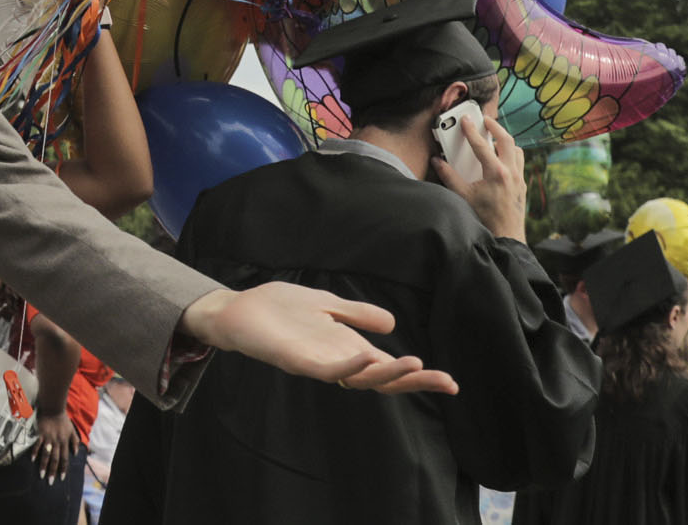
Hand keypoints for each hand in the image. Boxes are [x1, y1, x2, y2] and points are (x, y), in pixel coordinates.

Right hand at [32, 409, 79, 482]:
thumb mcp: (72, 430)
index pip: (65, 458)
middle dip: (53, 471)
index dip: (63, 469)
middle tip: (50, 482)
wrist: (53, 408)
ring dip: (44, 465)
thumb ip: (75, 441)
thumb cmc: (63, 419)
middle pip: (55, 459)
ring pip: (46, 454)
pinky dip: (35, 452)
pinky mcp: (41, 434)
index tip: (61, 478)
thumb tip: (76, 453)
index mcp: (65, 442)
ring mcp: (49, 438)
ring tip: (41, 475)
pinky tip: (32, 460)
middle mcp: (57, 442)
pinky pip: (38, 445)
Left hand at [182, 283, 458, 396]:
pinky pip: (326, 370)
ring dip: (387, 374)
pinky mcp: (295, 361)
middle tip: (446, 382)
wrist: (236, 308)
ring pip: (358, 378)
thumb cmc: (278, 309)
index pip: (388, 367)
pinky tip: (367, 357)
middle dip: (414, 381)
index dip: (418, 375)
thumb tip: (391, 323)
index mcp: (346, 349)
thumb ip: (356, 315)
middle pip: (381, 379)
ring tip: (415, 364)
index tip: (450, 382)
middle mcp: (335, 361)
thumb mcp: (326, 305)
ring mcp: (316, 363)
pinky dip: (348, 366)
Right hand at [430, 111, 527, 241]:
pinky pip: (519, 162)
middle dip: (495, 127)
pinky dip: (511, 154)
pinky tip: (502, 158)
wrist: (507, 236)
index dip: (471, 131)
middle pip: (506, 140)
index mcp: (496, 173)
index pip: (481, 145)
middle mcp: (511, 172)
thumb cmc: (485, 218)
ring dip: (505, 140)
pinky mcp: (522, 185)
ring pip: (516, 150)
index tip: (465, 120)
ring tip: (494, 137)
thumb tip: (437, 162)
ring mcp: (519, 178)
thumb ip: (449, 176)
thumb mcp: (463, 196)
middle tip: (484, 120)